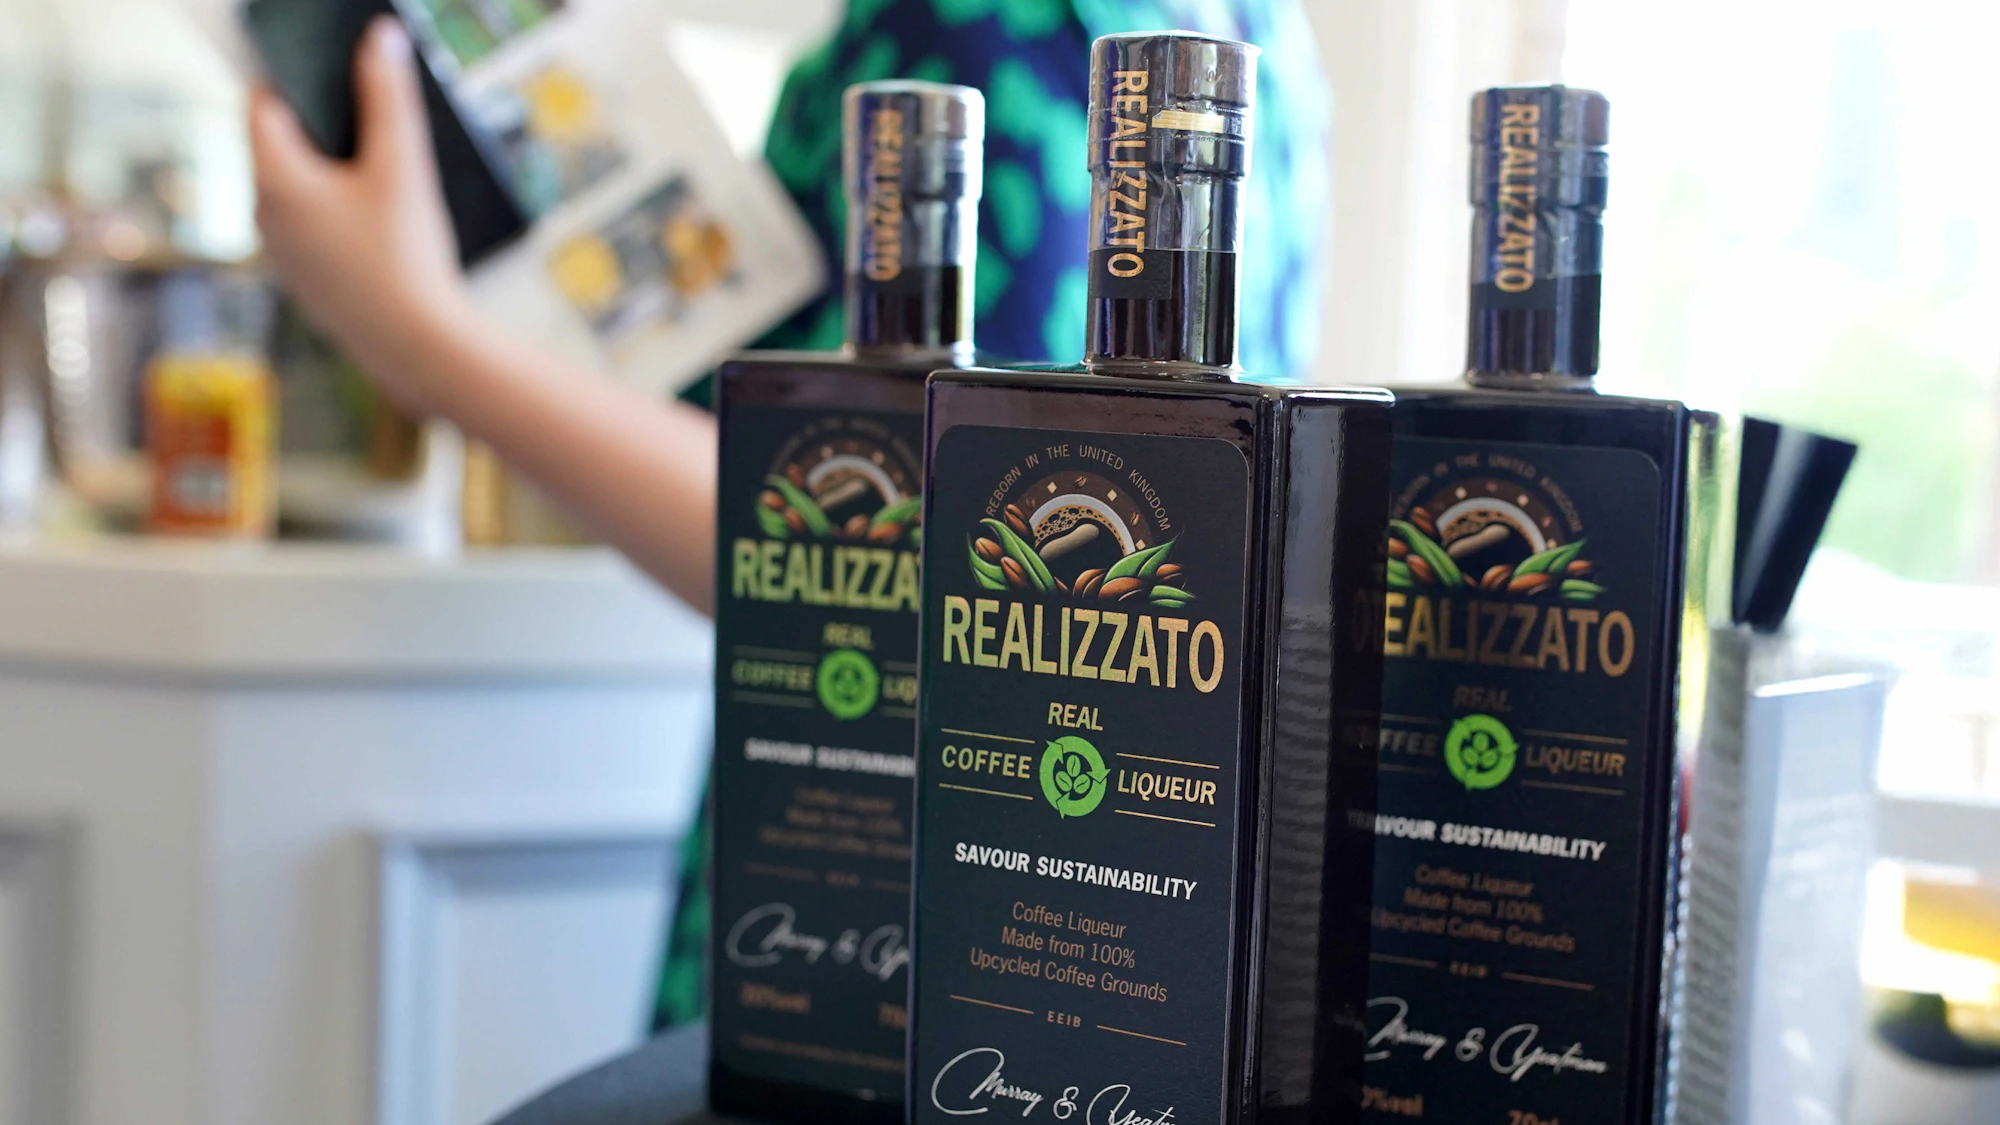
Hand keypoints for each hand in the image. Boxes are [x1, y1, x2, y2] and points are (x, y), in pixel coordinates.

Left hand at [249, 16, 475, 415]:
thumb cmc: (405, 258)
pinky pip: (308, 228)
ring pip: (294, 190)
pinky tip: (381, 223)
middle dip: (318, 125)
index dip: (293, 78)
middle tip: (367, 116)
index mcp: (273, 179)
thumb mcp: (402, 165)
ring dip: (327, 171)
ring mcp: (280, 254)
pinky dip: (335, 213)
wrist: (418, 348)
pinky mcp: (304, 283)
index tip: (331, 69)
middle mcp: (262, 216)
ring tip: (381, 171)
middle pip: (277, 146)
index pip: (261, 103)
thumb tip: (380, 37)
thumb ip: (388, 95)